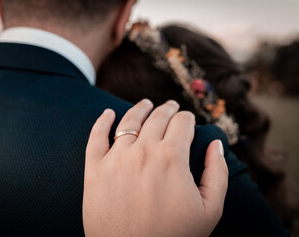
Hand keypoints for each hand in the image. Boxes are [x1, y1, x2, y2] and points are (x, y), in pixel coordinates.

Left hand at [83, 99, 227, 236]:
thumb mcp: (210, 209)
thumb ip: (218, 173)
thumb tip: (216, 144)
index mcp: (172, 158)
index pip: (182, 124)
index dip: (188, 119)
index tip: (188, 120)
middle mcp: (143, 151)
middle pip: (157, 118)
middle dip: (168, 109)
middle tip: (171, 106)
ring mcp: (116, 158)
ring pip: (129, 121)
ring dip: (140, 109)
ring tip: (146, 104)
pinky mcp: (94, 170)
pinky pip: (95, 137)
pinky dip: (101, 122)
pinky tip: (107, 113)